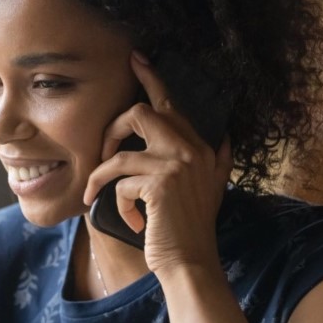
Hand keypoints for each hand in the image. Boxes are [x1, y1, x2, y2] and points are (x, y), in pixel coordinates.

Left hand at [82, 52, 232, 273]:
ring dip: (101, 174)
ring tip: (96, 194)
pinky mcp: (159, 183)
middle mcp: (192, 150)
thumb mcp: (210, 190)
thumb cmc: (190, 229)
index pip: (172, 105)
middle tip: (102, 152)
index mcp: (201, 148)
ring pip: (120, 152)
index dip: (152, 79)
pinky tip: (129, 220)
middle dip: (111, 130)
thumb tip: (225, 138)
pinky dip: (115, 202)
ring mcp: (177, 164)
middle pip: (140, 113)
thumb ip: (215, 161)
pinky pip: (119, 182)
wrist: (191, 263)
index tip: (135, 59)